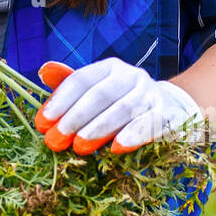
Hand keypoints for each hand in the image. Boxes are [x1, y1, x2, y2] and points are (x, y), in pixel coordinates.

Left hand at [34, 58, 204, 154]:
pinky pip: (150, 123)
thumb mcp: (97, 89)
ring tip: (80, 146)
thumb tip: (44, 71)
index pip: (82, 80)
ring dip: (100, 128)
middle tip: (55, 140)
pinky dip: (133, 135)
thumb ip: (70, 83)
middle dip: (75, 118)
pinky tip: (116, 148)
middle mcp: (132, 76)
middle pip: (100, 95)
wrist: (173, 108)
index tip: (42, 122)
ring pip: (124, 109)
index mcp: (110, 68)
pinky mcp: (169, 114)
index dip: (60, 101)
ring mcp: (152, 95)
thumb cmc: (123, 101)